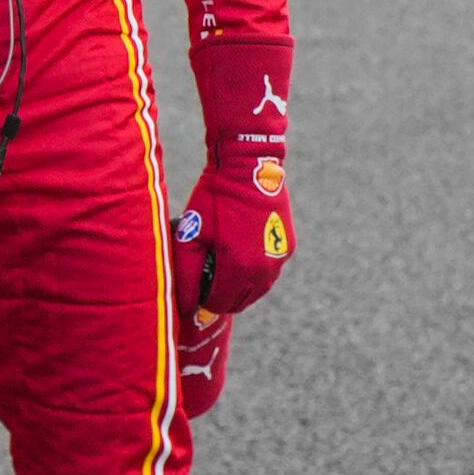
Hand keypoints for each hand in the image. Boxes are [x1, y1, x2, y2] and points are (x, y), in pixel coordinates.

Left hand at [175, 140, 290, 321]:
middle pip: (240, 302)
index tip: (195, 286)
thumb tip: (186, 307)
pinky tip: (240, 256)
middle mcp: (263, 269)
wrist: (249, 167)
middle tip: (207, 278)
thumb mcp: (192, 234)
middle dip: (222, 297)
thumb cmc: (215, 198)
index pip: (219, 304)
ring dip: (240, 287)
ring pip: (258, 290)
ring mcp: (279, 259)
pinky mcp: (287, 247)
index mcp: (238, 268)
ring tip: (222, 269)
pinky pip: (270, 272)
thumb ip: (186, 274)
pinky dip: (255, 273)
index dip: (204, 300)